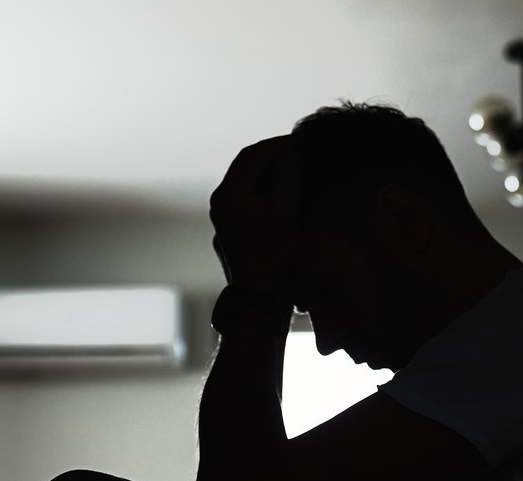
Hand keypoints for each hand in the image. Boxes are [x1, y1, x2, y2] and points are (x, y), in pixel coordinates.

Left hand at [209, 135, 301, 303]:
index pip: (254, 154)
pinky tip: (283, 191)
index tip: (302, 140)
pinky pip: (245, 197)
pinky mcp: (229, 228)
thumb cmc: (274, 255)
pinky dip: (263, 187)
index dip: (279, 143)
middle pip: (245, 164)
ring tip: (294, 166)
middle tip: (298, 149)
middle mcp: (220, 201)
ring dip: (267, 169)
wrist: (259, 297)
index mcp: (229, 193)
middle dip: (272, 153)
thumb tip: (290, 152)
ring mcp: (222, 216)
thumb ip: (287, 175)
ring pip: (244, 180)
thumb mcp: (286, 211)